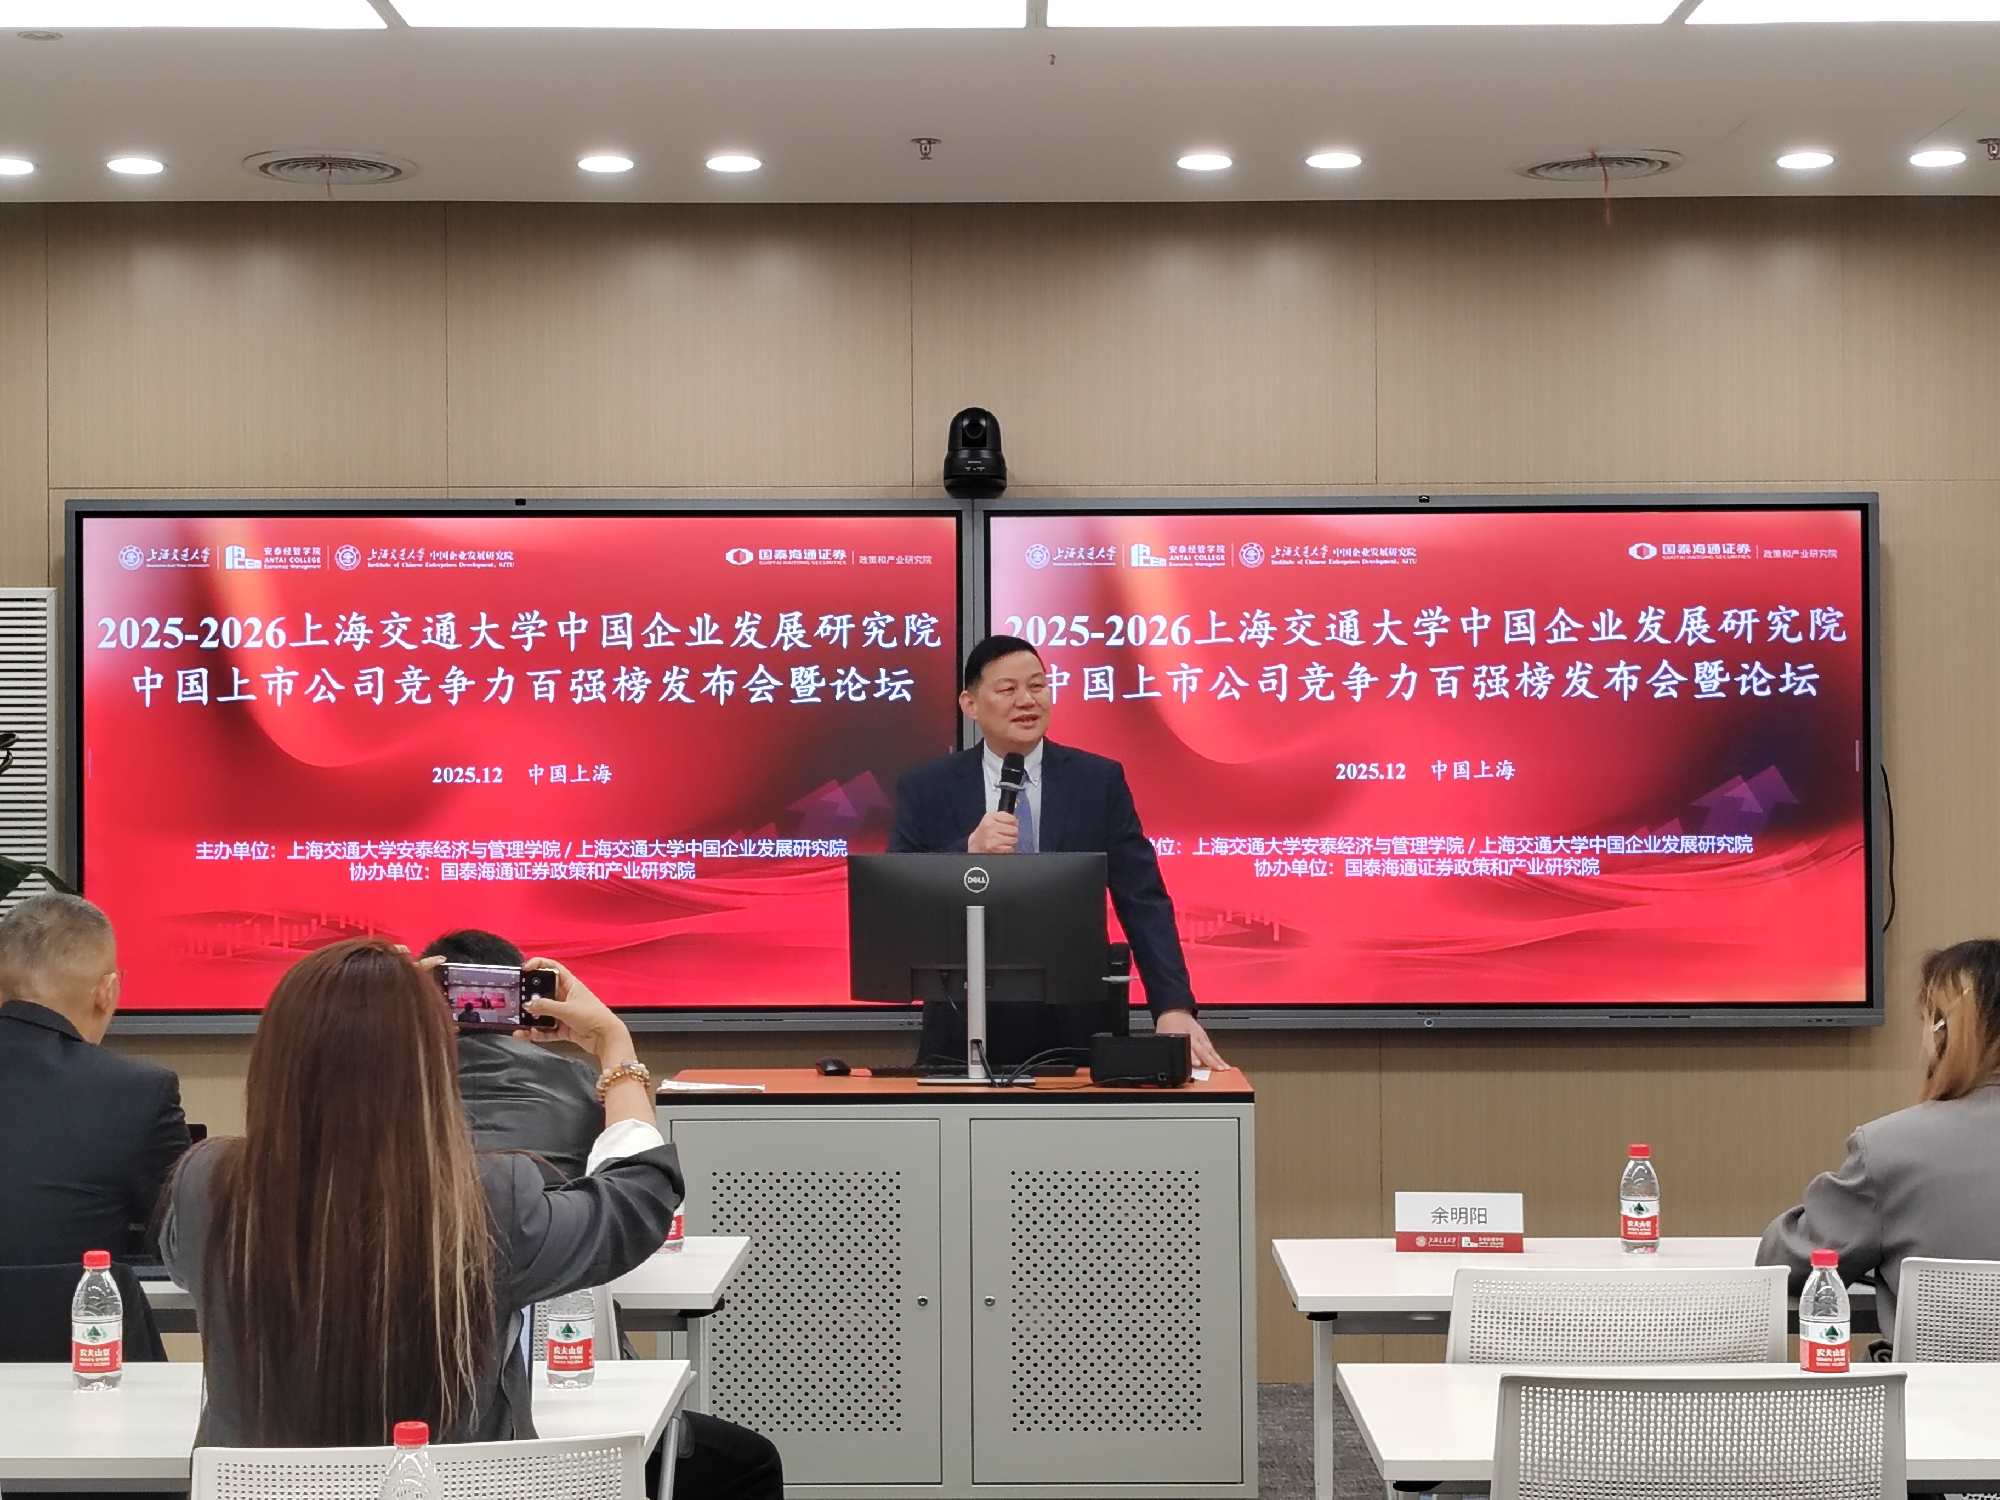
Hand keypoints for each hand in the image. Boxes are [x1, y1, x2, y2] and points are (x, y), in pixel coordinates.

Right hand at [518, 957, 633, 1068]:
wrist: (606, 1038)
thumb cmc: (594, 1017)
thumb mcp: (567, 1009)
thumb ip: (546, 1007)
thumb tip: (528, 1004)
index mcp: (570, 985)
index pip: (553, 968)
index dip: (539, 964)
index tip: (525, 968)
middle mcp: (566, 997)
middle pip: (544, 991)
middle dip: (530, 995)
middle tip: (518, 998)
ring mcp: (564, 1013)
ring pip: (543, 1012)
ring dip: (531, 1017)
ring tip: (519, 1020)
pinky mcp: (563, 1027)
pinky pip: (546, 1029)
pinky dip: (536, 1032)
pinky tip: (527, 1034)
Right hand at [967, 811, 1021, 854]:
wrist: (976, 843)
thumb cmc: (986, 831)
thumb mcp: (992, 819)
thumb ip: (1005, 817)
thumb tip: (1017, 822)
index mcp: (990, 817)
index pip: (1012, 819)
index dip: (1014, 823)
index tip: (1012, 825)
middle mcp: (989, 826)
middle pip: (1014, 830)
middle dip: (1013, 833)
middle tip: (1007, 834)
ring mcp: (991, 837)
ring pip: (1013, 840)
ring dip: (1011, 841)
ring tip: (1004, 840)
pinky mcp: (993, 848)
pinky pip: (1009, 848)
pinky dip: (1008, 848)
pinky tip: (1002, 846)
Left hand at [1156, 1009, 1226, 1070]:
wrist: (1174, 1012)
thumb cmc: (1168, 1027)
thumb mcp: (1163, 1038)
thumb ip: (1168, 1050)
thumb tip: (1170, 1064)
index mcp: (1180, 1036)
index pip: (1187, 1048)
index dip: (1192, 1056)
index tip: (1197, 1063)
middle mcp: (1191, 1035)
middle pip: (1202, 1049)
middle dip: (1210, 1060)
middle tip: (1217, 1068)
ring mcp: (1199, 1035)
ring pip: (1209, 1048)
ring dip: (1217, 1058)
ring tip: (1224, 1068)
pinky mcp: (1204, 1036)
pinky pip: (1211, 1047)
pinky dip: (1217, 1055)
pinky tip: (1222, 1063)